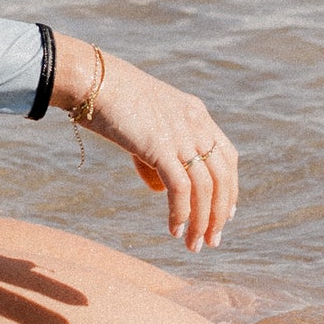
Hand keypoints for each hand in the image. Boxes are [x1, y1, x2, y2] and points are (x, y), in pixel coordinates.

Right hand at [52, 38, 237, 252]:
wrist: (92, 78)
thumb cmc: (111, 99)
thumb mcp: (145, 123)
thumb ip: (157, 152)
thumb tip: (159, 188)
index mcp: (195, 112)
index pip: (226, 156)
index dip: (230, 188)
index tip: (226, 215)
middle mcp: (195, 123)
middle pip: (223, 177)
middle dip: (220, 213)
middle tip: (211, 240)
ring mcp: (180, 134)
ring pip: (206, 188)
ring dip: (202, 221)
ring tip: (193, 245)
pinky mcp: (160, 146)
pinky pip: (180, 189)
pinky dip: (181, 213)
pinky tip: (174, 229)